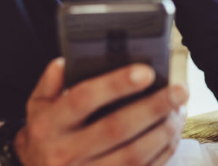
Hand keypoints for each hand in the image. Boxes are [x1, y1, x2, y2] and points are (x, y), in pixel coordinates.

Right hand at [14, 58, 188, 165]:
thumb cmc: (46, 132)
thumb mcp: (37, 105)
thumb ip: (50, 82)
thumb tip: (66, 62)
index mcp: (48, 125)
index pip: (83, 99)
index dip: (116, 84)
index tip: (147, 71)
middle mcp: (64, 153)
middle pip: (116, 128)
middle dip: (153, 108)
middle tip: (180, 90)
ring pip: (132, 156)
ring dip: (162, 132)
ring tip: (180, 110)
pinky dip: (162, 153)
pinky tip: (173, 133)